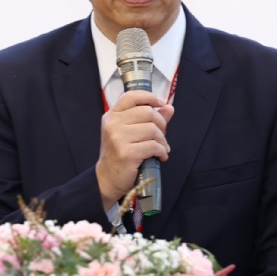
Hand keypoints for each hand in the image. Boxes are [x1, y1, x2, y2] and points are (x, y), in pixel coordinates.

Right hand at [96, 90, 174, 207]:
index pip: (131, 96)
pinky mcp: (126, 153)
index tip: (160, 103)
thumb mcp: (130, 133)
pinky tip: (160, 156)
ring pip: (152, 129)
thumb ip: (149, 119)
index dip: (149, 97)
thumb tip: (169, 108)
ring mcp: (118, 138)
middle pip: (147, 112)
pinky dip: (162, 151)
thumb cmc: (120, 154)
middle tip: (162, 135)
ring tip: (162, 149)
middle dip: (161, 124)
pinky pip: (153, 146)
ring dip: (162, 140)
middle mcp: (113, 124)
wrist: (107, 179)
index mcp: (112, 116)